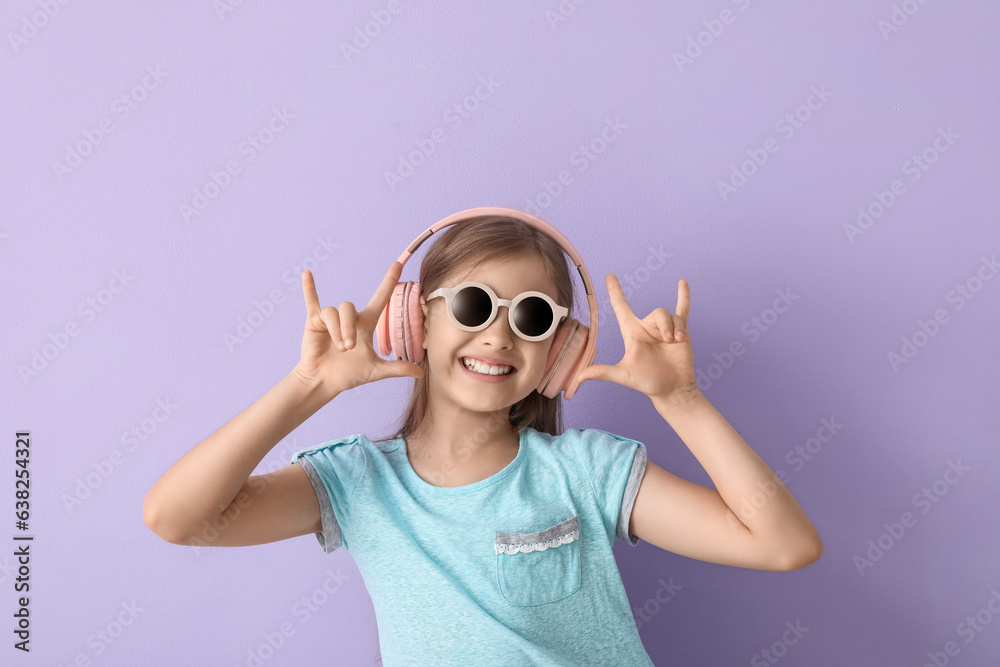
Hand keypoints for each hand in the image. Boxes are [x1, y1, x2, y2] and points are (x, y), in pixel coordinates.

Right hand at [294, 261, 424, 394]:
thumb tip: (421, 373)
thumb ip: (397, 368)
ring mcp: (331, 318)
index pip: (380, 298)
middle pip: (349, 308)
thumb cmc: (349, 375)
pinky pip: (312, 301)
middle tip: (347, 349)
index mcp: (365, 324)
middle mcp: (349, 318)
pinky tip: (307, 274)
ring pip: (333, 312)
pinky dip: (310, 289)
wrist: (324, 381)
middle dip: (347, 329)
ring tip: (337, 348)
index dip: (389, 281)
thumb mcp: (375, 370)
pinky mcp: (314, 321)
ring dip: (336, 330)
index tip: (398, 264)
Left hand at [575, 275, 698, 403]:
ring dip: (675, 327)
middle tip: (667, 341)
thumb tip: (578, 377)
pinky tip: (683, 283)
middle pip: (656, 312)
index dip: (615, 291)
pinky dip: (684, 297)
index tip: (609, 276)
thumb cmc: (648, 383)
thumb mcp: (624, 375)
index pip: (621, 307)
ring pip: (670, 315)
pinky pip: (683, 310)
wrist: (673, 390)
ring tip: (675, 342)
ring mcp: (666, 329)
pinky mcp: (682, 332)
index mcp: (632, 333)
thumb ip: (602, 372)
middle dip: (664, 324)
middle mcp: (648, 328)